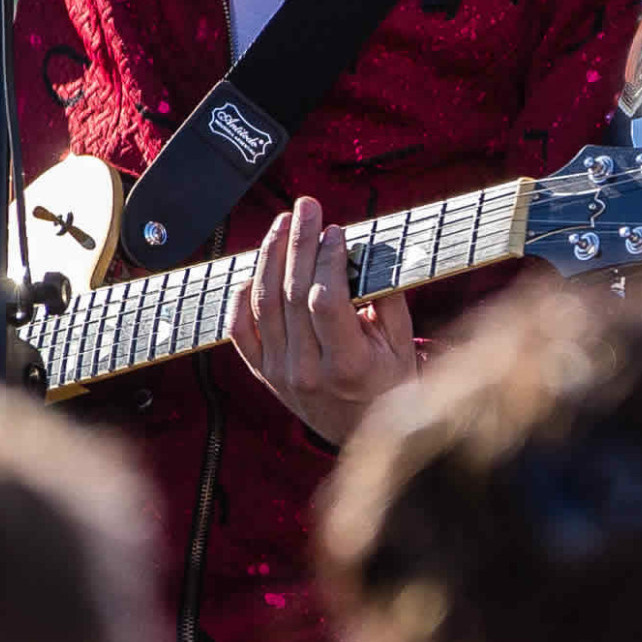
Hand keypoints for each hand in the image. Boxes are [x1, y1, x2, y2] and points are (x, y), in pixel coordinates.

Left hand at [226, 197, 416, 445]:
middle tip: (307, 207)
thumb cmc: (390, 383)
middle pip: (292, 295)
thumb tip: (364, 250)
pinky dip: (242, 296)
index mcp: (347, 367)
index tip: (337, 230)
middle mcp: (307, 373)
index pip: (326, 301)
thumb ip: (385, 298)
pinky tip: (256, 267)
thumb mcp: (402, 344)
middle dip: (300, 243)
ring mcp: (279, 375)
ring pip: (264, 304)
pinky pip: (240, 330)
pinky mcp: (263, 374)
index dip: (328, 261)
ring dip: (271, 257)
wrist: (362, 434)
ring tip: (283, 224)